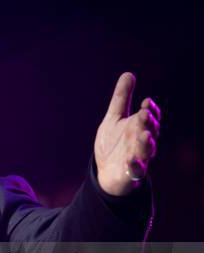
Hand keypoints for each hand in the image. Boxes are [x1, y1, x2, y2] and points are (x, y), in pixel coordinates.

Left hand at [95, 72, 160, 195]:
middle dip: (148, 123)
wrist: (106, 171)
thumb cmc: (113, 143)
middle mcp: (142, 141)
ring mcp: (139, 157)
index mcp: (139, 127)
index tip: (146, 102)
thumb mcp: (113, 118)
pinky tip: (130, 160)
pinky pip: (136, 170)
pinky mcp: (132, 173)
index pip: (150, 117)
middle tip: (145, 113)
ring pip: (147, 150)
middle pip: (150, 131)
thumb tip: (128, 74)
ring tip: (144, 135)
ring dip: (146, 142)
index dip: (151, 110)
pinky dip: (135, 165)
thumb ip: (121, 99)